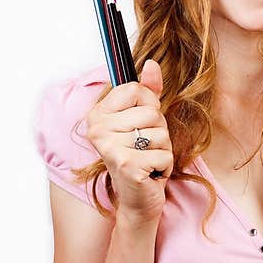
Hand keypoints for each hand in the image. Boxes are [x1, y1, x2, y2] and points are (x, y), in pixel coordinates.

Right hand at [85, 59, 173, 221]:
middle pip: (152, 112)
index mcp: (98, 114)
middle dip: (159, 131)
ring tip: (148, 161)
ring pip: (161, 133)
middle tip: (145, 148)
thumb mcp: (144, 120)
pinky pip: (164, 154)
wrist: (138, 198)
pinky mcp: (126, 165)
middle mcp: (97, 130)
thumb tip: (151, 64)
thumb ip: (148, 91)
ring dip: (163, 150)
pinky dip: (164, 166)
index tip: (141, 123)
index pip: (136, 89)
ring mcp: (110, 148)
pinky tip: (150, 173)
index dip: (150, 105)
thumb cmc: (140, 156)